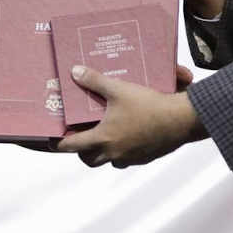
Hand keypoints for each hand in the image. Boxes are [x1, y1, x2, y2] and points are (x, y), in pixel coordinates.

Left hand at [55, 65, 206, 167]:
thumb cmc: (149, 106)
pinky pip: (127, 158)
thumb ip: (94, 81)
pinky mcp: (145, 157)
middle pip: (88, 159)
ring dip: (102, 151)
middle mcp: (114, 153)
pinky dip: (122, 150)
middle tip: (79, 136)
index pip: (72, 146)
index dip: (59, 144)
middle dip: (81, 150)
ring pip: (109, 160)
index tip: (51, 141)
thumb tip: (75, 72)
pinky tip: (127, 134)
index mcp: (103, 138)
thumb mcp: (119, 89)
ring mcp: (130, 158)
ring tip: (103, 135)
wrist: (181, 120)